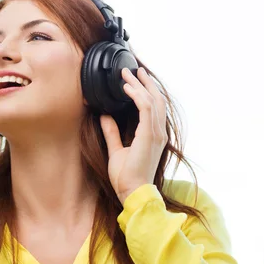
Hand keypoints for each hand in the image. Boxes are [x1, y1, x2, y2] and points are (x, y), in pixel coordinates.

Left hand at [100, 67, 168, 204]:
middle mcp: (158, 132)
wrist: (132, 192)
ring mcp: (156, 134)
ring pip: (152, 100)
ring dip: (139, 85)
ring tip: (127, 75)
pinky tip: (126, 89)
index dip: (146, 91)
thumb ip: (112, 131)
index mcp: (153, 135)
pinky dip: (137, 96)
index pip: (154, 107)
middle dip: (144, 83)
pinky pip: (146, 109)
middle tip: (133, 71)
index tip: (134, 80)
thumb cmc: (126, 176)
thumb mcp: (116, 149)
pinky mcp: (149, 136)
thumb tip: (105, 115)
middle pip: (156, 99)